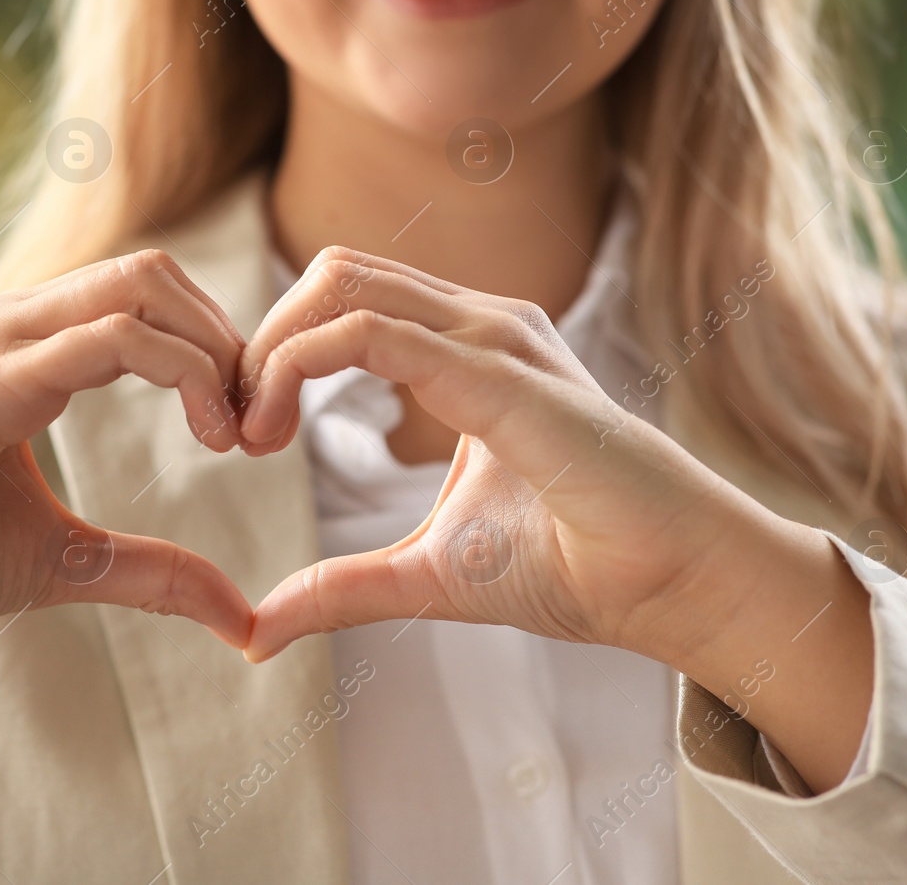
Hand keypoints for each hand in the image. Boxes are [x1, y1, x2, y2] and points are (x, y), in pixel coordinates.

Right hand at [0, 249, 256, 646]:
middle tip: (256, 425)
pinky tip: (209, 435)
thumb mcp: (66, 560)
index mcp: (25, 347)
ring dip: (212, 352)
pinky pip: (106, 341)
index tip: (247, 432)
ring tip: (235, 432)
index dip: (214, 351)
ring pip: (140, 289)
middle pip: (154, 275)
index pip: (145, 298)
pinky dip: (179, 372)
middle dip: (226, 340)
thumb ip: (152, 570)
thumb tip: (239, 616)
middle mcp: (10, 325)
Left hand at [237, 246, 767, 662]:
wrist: (671, 584)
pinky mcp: (499, 372)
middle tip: (235, 429)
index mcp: (466, 349)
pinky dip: (298, 367)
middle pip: (331, 274)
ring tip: (251, 433)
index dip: (275, 354)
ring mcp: (493, 336)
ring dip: (271, 349)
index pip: (344, 301)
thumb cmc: (573, 564)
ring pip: (340, 283)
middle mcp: (478, 323)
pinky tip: (275, 434)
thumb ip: (342, 586)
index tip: (244, 436)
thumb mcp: (425, 572)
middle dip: (261, 341)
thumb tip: (256, 631)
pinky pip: (371, 333)